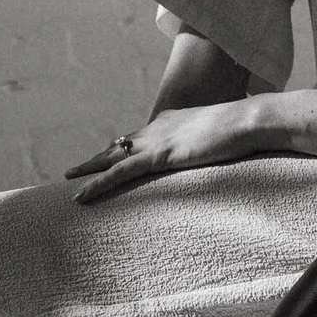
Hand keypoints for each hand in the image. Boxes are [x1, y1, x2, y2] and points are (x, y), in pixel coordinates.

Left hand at [66, 91, 316, 203]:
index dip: (120, 148)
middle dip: (98, 158)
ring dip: (89, 169)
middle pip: (120, 145)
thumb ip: (214, 143)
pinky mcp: (159, 156)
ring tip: (67, 178)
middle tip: (75, 169)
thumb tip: (221, 150)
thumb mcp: (224, 136)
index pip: (139, 138)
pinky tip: (80, 195)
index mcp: (172, 121)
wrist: (250, 121)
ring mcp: (157, 140)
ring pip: (112, 158)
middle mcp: (159, 127)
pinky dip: (97, 184)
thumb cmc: (246, 130)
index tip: (107, 154)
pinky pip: (120, 173)